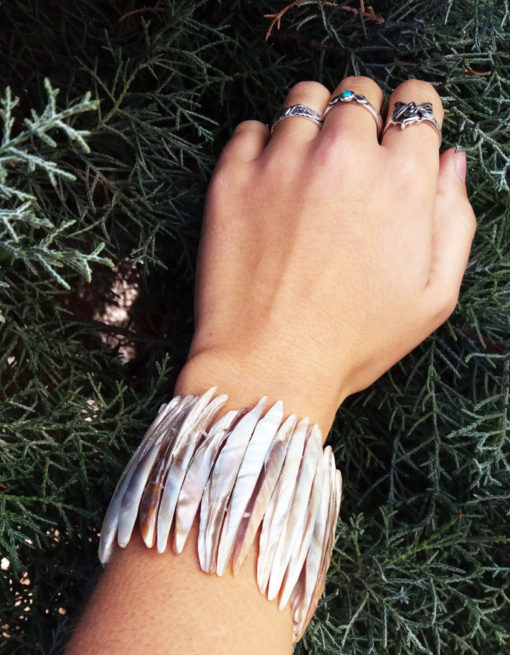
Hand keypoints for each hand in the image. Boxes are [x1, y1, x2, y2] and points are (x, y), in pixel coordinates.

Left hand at [176, 77, 475, 436]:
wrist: (269, 367)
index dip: (413, 116)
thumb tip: (449, 160)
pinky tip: (269, 184)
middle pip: (359, 92)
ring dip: (313, 122)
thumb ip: (454, 220)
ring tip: (308, 166)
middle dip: (363, 117)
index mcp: (402, 181)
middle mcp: (343, 157)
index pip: (417, 101)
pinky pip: (250, 130)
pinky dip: (262, 146)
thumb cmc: (354, 342)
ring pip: (304, 98)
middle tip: (352, 161)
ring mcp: (283, 163)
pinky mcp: (233, 178)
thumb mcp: (434, 297)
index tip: (400, 136)